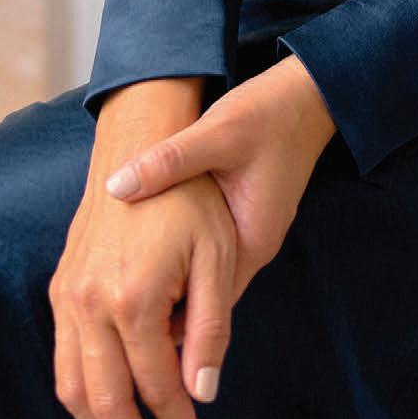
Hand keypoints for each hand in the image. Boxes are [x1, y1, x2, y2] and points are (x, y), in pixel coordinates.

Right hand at [50, 123, 236, 418]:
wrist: (140, 143)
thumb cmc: (192, 199)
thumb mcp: (220, 257)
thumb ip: (212, 327)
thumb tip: (201, 393)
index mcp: (134, 298)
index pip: (157, 388)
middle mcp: (89, 304)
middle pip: (105, 404)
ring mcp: (66, 297)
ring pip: (72, 390)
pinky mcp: (58, 288)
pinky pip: (61, 361)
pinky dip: (79, 400)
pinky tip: (105, 415)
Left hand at [104, 54, 335, 304]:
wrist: (307, 96)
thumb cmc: (268, 114)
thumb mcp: (218, 132)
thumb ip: (170, 160)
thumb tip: (115, 187)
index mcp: (251, 241)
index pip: (206, 309)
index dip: (164, 321)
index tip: (120, 322)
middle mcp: (253, 248)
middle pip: (203, 301)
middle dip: (162, 307)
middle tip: (110, 307)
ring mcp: (249, 234)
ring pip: (204, 279)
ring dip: (170, 282)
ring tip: (120, 280)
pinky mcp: (243, 218)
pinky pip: (208, 254)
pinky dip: (180, 257)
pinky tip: (148, 244)